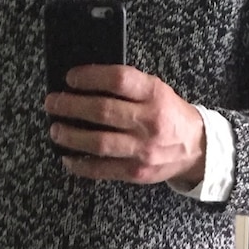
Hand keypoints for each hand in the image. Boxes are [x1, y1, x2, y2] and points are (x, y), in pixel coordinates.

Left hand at [44, 66, 206, 187]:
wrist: (196, 148)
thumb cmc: (169, 115)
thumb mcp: (157, 91)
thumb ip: (128, 86)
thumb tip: (85, 83)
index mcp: (154, 94)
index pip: (118, 79)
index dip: (90, 76)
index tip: (70, 78)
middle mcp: (149, 121)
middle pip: (103, 111)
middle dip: (71, 106)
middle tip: (52, 103)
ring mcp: (142, 149)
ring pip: (99, 142)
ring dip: (71, 136)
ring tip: (56, 130)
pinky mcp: (136, 172)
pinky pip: (102, 170)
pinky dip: (81, 165)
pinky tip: (68, 159)